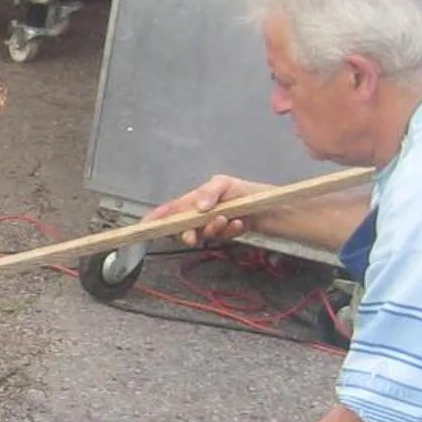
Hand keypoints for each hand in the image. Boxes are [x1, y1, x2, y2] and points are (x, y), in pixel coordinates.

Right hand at [146, 174, 266, 247]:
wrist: (276, 206)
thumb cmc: (248, 190)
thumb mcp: (226, 183)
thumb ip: (209, 193)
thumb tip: (196, 208)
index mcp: (196, 199)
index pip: (172, 209)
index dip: (157, 218)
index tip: (144, 226)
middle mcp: (202, 213)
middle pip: (184, 227)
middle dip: (188, 232)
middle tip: (193, 236)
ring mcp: (214, 224)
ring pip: (203, 235)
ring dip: (213, 230)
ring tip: (228, 219)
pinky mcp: (227, 234)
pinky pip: (221, 238)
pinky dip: (230, 232)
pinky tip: (240, 224)